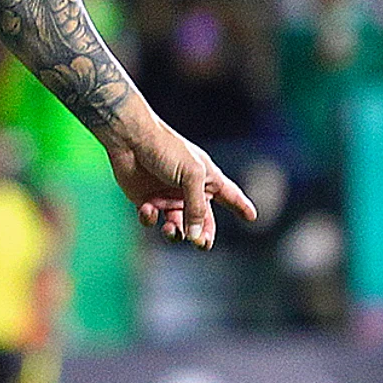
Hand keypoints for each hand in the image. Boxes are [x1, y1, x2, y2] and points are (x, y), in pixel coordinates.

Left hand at [106, 121, 255, 249]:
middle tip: (201, 243)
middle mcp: (188, 191)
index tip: (252, 217)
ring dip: (175, 233)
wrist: (130, 139)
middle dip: (203, 237)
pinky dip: (150, 219)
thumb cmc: (166, 149)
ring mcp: (166, 197)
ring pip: (177, 227)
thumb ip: (197, 208)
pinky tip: (148, 208)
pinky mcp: (145, 201)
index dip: (241, 206)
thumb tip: (197, 237)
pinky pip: (151, 221)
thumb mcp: (191, 175)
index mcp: (206, 179)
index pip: (229, 195)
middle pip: (202, 222)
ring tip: (171, 228)